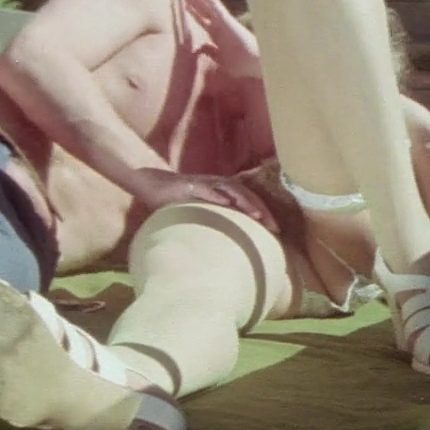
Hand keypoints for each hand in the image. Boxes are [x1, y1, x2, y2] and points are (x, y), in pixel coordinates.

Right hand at [133, 168, 279, 233]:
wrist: (153, 187)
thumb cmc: (179, 203)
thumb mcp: (202, 213)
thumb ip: (216, 223)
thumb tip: (231, 246)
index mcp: (222, 192)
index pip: (248, 200)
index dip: (263, 213)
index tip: (276, 231)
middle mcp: (217, 185)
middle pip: (245, 194)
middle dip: (261, 209)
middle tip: (273, 227)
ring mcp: (204, 184)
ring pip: (230, 189)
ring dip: (244, 201)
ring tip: (257, 215)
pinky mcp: (188, 186)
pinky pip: (205, 189)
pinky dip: (216, 195)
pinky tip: (226, 203)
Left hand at [179, 0, 261, 79]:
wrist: (255, 64)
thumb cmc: (242, 64)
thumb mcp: (221, 59)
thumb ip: (212, 52)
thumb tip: (201, 47)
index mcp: (217, 35)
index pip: (202, 20)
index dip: (193, 12)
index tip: (183, 4)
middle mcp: (219, 24)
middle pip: (202, 8)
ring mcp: (222, 20)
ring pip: (206, 2)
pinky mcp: (225, 18)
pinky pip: (213, 3)